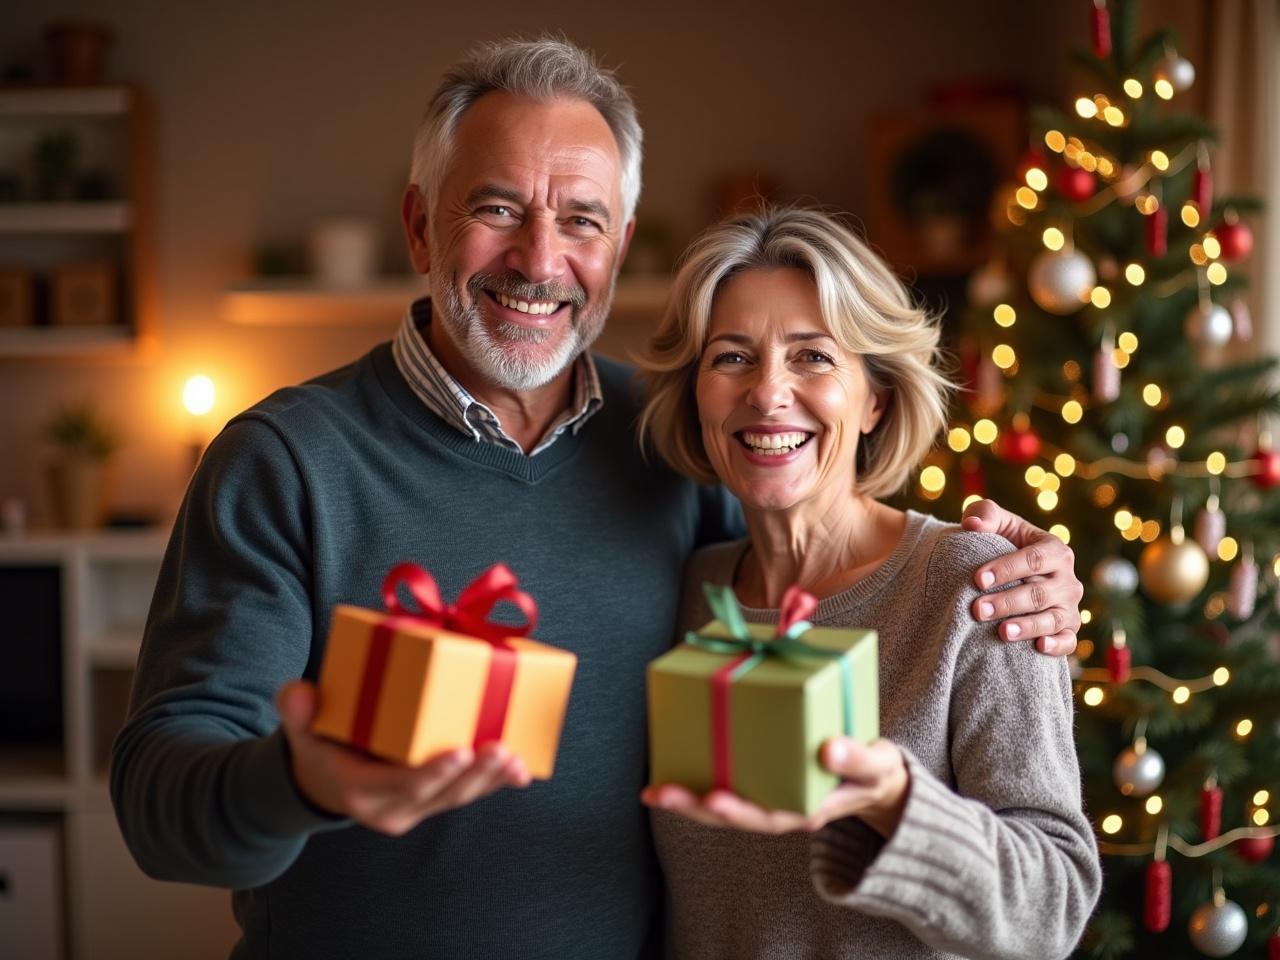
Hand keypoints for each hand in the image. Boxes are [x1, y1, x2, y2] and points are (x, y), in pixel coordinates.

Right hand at [277, 680, 529, 834]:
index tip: (461, 750)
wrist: (324, 780)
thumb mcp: (300, 729)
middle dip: (476, 775)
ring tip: (517, 759)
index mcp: (362, 791)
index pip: (403, 786)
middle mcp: (393, 808)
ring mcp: (417, 808)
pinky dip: (496, 783)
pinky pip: (468, 794)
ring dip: (492, 779)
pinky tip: (521, 771)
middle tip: (501, 748)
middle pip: (441, 794)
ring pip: (460, 797)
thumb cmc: (319, 744)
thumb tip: (298, 692)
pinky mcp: (434, 800)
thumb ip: (295, 710)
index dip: (434, 772)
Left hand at [641, 737, 908, 837]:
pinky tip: (671, 766)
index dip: (740, 811)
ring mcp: (768, 798)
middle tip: (661, 793)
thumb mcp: (875, 766)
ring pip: (722, 805)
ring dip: (686, 799)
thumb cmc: (873, 770)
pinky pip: (726, 784)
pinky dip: (697, 779)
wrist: (875, 778)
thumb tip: (830, 747)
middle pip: (733, 816)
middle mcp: (781, 810)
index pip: (767, 817)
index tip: (714, 798)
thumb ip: (857, 758)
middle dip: (694, 806)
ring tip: (653, 791)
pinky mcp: (760, 781)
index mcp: (807, 811)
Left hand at [961, 498, 1081, 656]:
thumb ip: (985, 515)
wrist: (1008, 575)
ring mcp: (1068, 607)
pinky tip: (1039, 647)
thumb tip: (971, 525)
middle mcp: (1067, 580)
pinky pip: (1068, 641)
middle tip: (977, 610)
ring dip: (1027, 626)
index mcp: (1055, 550)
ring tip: (1002, 632)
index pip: (1034, 559)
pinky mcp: (1067, 630)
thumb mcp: (996, 523)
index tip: (978, 579)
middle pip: (1038, 593)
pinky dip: (1057, 645)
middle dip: (1007, 602)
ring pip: (1052, 619)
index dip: (1007, 569)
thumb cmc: (1001, 543)